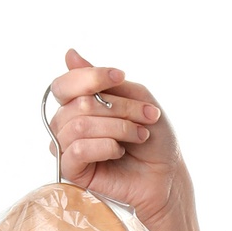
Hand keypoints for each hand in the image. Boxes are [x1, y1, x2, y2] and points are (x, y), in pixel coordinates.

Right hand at [48, 48, 206, 230]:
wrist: (166, 176)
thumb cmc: (153, 138)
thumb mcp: (136, 98)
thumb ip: (102, 80)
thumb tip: (69, 54)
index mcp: (78, 105)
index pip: (64, 84)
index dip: (90, 77)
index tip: (121, 76)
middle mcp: (67, 125)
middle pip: (77, 104)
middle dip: (118, 108)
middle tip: (147, 117)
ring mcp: (67, 148)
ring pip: (78, 125)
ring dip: (117, 127)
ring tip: (139, 136)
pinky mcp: (72, 171)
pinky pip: (77, 149)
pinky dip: (104, 146)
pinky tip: (118, 152)